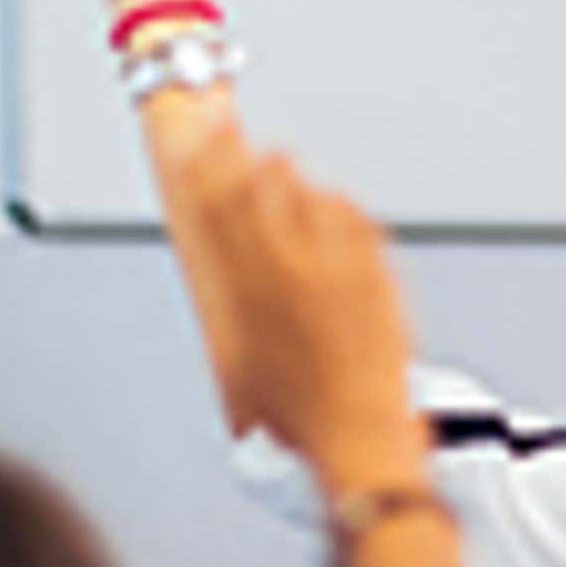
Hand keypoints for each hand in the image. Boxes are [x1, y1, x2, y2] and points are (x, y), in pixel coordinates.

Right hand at [178, 140, 420, 481]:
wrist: (356, 442)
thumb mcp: (241, 373)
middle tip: (225, 123)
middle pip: (253, 192)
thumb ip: (235, 319)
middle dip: (235, 152)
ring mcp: (333, 271)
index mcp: (243, 298)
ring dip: (287, 174)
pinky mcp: (374, 277)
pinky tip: (332, 198)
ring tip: (278, 157)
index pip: (214, 215)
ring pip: (304, 197)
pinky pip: (353, 220)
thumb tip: (232, 287)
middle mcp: (284, 276)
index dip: (200, 171)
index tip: (191, 141)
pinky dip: (338, 204)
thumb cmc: (298, 424)